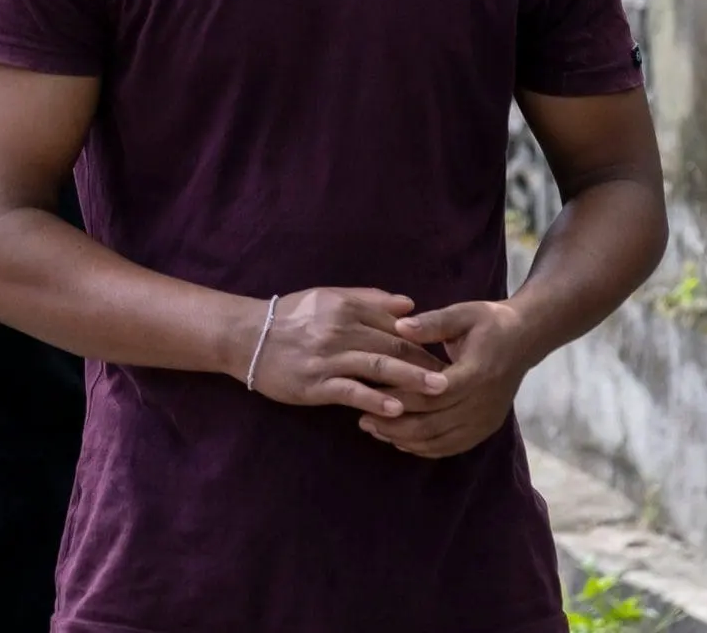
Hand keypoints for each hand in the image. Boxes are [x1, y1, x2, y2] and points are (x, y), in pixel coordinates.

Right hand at [243, 286, 447, 419]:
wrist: (246, 337)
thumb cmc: (289, 317)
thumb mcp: (326, 297)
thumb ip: (368, 299)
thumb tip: (409, 304)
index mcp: (345, 307)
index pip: (394, 324)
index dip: (425, 340)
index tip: (451, 354)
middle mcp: (340, 330)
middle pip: (393, 346)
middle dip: (427, 362)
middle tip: (460, 376)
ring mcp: (328, 358)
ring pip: (378, 367)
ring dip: (411, 379)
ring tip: (440, 390)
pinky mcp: (315, 383)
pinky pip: (351, 391)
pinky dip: (375, 400)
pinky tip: (396, 409)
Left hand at [359, 299, 533, 458]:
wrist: (525, 339)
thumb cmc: (489, 323)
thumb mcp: (463, 314)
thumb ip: (432, 322)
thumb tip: (400, 326)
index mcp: (477, 373)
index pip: (434, 394)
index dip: (401, 397)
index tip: (370, 394)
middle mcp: (483, 403)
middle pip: (434, 424)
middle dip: (396, 425)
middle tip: (362, 420)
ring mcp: (486, 419)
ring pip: (441, 440)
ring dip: (406, 439)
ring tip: (375, 430)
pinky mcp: (486, 428)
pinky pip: (453, 446)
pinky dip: (425, 447)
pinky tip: (401, 441)